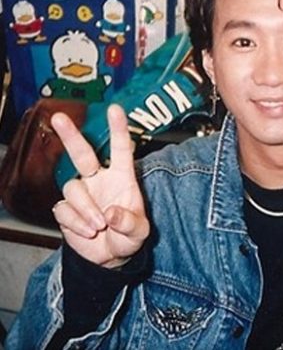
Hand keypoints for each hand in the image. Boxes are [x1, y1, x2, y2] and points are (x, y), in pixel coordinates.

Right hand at [51, 104, 149, 267]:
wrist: (109, 257)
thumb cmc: (128, 237)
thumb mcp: (138, 232)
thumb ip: (129, 222)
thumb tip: (111, 213)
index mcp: (121, 177)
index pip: (120, 150)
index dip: (118, 129)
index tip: (115, 109)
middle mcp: (99, 180)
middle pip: (82, 154)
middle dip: (71, 136)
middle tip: (59, 118)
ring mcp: (82, 193)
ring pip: (72, 188)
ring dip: (85, 208)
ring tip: (98, 226)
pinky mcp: (66, 209)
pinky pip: (64, 209)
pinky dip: (76, 222)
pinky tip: (87, 232)